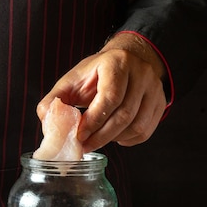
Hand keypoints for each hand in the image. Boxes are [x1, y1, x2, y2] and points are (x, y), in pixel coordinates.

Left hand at [37, 32, 168, 151]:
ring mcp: (154, 89)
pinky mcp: (160, 103)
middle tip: (85, 146)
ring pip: (137, 126)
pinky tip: (115, 136)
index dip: (94, 120)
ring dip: (114, 139)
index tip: (80, 136)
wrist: (127, 60)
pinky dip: (128, 140)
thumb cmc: (97, 73)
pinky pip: (145, 131)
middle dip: (102, 136)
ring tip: (98, 139)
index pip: (110, 96)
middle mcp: (141, 74)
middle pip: (125, 115)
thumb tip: (45, 118)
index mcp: (117, 63)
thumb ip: (56, 99)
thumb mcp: (73, 79)